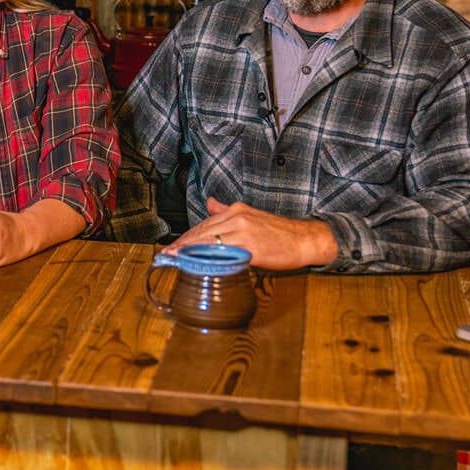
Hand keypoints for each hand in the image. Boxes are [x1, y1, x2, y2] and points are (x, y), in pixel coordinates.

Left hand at [163, 197, 339, 270]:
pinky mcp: (250, 246)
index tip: (172, 248)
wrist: (304, 239)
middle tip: (166, 256)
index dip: (185, 238)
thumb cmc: (279, 233)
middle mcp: (237, 217)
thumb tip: (211, 205)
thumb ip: (227, 211)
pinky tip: (196, 264)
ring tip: (173, 260)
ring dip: (188, 251)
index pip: (204, 225)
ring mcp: (243, 231)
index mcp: (236, 210)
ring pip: (208, 241)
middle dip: (182, 245)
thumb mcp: (251, 215)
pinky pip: (223, 252)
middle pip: (202, 233)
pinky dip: (206, 258)